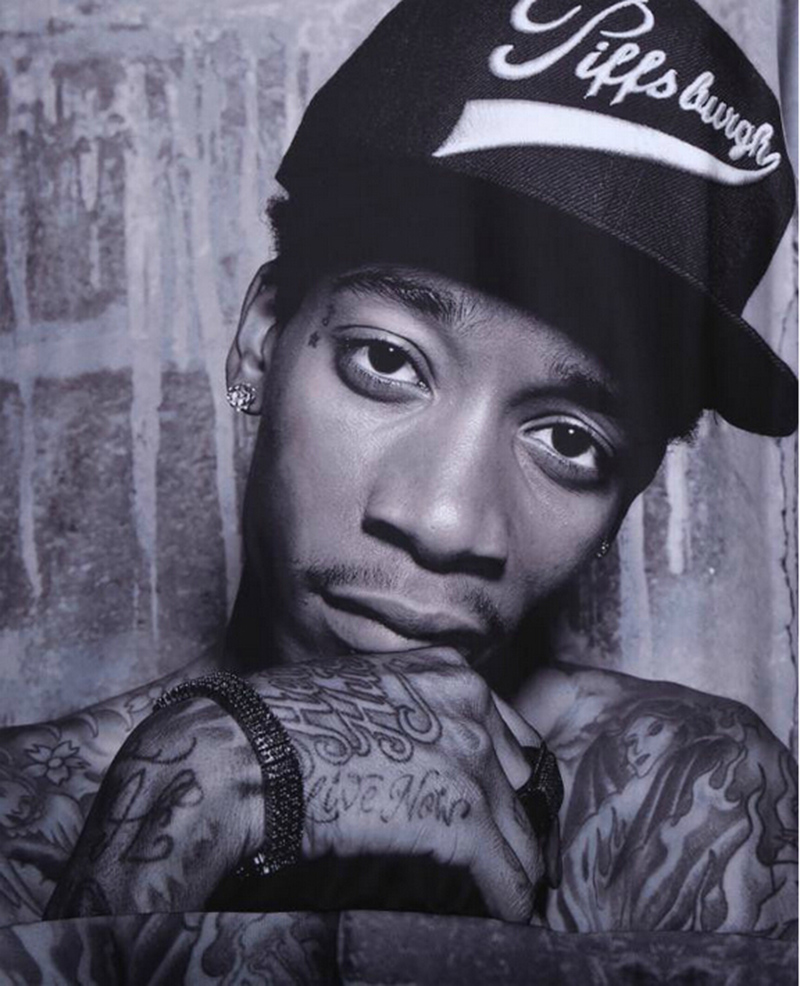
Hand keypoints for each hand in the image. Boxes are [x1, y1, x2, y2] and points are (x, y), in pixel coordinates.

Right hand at [249, 648, 546, 920]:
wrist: (252, 751)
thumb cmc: (286, 719)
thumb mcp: (365, 687)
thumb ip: (408, 707)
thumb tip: (418, 749)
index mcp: (449, 671)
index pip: (506, 731)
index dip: (502, 774)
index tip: (500, 803)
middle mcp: (472, 705)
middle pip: (521, 778)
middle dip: (513, 816)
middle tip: (505, 849)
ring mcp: (472, 760)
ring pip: (521, 831)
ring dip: (515, 864)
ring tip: (507, 889)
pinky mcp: (463, 818)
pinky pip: (510, 875)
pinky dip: (511, 900)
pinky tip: (505, 913)